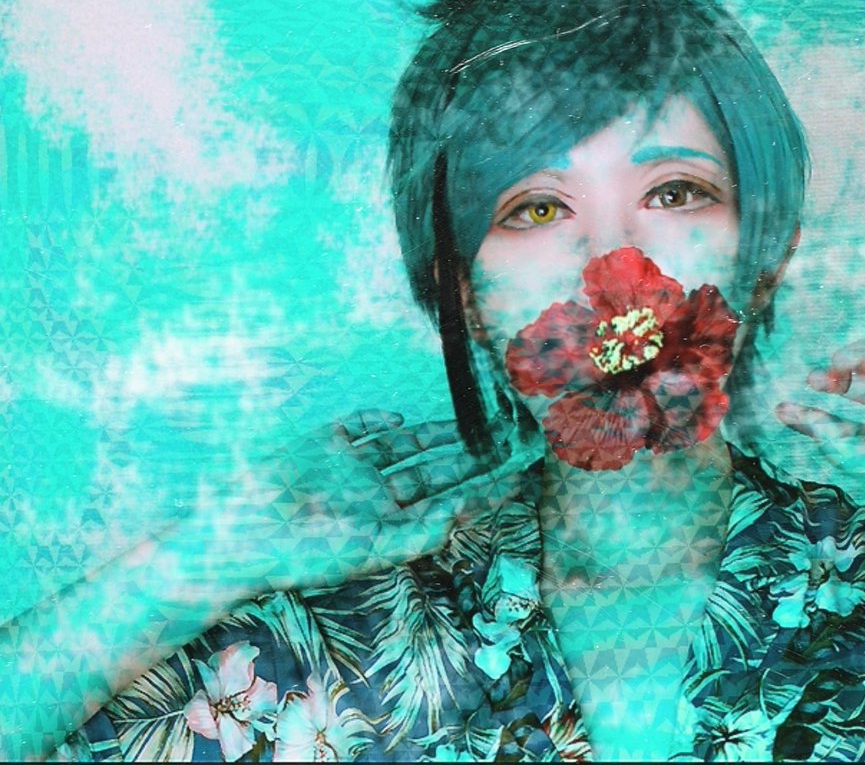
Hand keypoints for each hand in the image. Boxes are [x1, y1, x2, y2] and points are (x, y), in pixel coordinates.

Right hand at [154, 410, 510, 605]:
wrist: (238, 535)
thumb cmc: (302, 553)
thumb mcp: (368, 549)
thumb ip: (416, 533)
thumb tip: (460, 515)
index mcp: (387, 523)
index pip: (446, 502)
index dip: (481, 489)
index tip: (517, 474)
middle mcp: (374, 494)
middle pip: (434, 470)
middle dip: (472, 456)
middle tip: (509, 438)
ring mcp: (350, 467)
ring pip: (405, 446)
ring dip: (439, 434)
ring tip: (476, 422)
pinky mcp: (323, 444)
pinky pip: (359, 429)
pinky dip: (379, 422)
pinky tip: (400, 420)